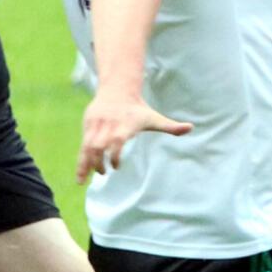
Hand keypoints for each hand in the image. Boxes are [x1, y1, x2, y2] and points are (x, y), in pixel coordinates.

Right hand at [76, 92, 191, 183]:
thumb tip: (191, 128)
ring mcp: (96, 124)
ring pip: (87, 146)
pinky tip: (80, 176)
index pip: (117, 141)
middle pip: (98, 145)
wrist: (118, 90)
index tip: (116, 166)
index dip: (115, 155)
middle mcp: (108, 125)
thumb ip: (171, 126)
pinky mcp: (87, 124)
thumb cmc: (138, 109)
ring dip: (85, 164)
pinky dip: (80, 160)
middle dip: (98, 161)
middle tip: (104, 173)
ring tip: (83, 180)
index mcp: (124, 125)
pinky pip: (82, 145)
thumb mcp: (154, 118)